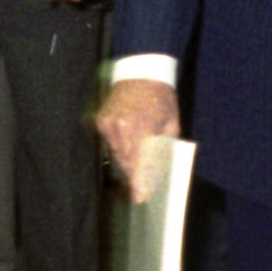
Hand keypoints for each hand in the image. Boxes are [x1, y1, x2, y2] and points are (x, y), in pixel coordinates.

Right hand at [95, 76, 179, 199]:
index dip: (139, 182)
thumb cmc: (161, 98)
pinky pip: (109, 145)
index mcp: (142, 128)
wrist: (140, 72)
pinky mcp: (100, 122)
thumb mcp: (171, 123)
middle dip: (134, 175)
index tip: (139, 198)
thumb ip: (164, 146)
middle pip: (126, 163)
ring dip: (126, 163)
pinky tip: (128, 146)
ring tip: (136, 167)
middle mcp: (121, 128)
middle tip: (141, 187)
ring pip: (117, 156)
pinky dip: (118, 149)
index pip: (140, 162)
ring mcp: (108, 125)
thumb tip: (158, 168)